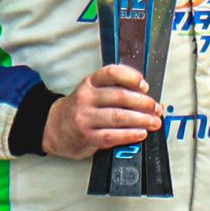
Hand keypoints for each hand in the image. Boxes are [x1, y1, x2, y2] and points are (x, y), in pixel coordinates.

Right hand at [43, 65, 163, 158]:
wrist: (54, 128)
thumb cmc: (80, 109)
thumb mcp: (91, 91)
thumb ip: (114, 88)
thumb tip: (144, 93)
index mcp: (89, 83)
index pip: (112, 73)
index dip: (132, 78)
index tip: (145, 86)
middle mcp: (86, 98)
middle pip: (120, 97)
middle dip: (144, 103)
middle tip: (156, 108)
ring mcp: (85, 118)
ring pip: (119, 117)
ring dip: (141, 120)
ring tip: (154, 122)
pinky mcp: (87, 137)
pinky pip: (112, 136)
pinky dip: (130, 135)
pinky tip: (141, 133)